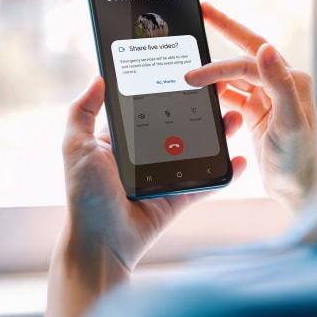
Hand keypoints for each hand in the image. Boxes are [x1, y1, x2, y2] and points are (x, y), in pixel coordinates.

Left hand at [36, 76, 245, 316]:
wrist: (101, 243)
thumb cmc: (85, 196)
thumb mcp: (76, 147)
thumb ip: (82, 112)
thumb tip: (98, 78)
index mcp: (119, 142)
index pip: (145, 110)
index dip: (164, 92)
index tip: (185, 73)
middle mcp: (143, 157)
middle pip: (177, 127)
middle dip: (199, 111)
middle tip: (219, 93)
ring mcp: (162, 177)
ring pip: (196, 151)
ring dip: (217, 136)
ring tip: (234, 119)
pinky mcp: (177, 198)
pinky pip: (205, 183)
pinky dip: (223, 173)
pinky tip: (239, 159)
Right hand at [185, 3, 316, 209]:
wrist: (300, 192)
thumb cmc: (300, 160)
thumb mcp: (290, 123)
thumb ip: (280, 84)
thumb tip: (267, 49)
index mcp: (292, 80)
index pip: (248, 62)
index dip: (218, 65)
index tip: (192, 74)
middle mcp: (280, 85)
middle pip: (242, 57)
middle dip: (221, 36)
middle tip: (201, 11)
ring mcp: (267, 99)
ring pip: (234, 77)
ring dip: (213, 74)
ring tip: (188, 68)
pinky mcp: (256, 114)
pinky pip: (231, 96)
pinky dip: (215, 94)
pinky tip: (200, 93)